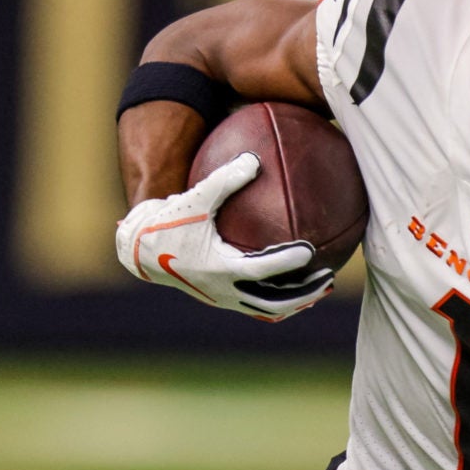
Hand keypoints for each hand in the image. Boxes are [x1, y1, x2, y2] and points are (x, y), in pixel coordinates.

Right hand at [114, 154, 330, 320]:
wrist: (142, 251)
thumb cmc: (169, 222)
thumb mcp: (195, 198)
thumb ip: (225, 180)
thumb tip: (254, 159)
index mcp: (219, 269)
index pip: (262, 270)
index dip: (287, 262)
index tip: (311, 250)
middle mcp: (224, 291)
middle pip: (273, 303)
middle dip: (303, 294)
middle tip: (327, 278)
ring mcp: (224, 300)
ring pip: (268, 310)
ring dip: (296, 303)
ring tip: (320, 290)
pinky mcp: (223, 300)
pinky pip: (258, 306)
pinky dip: (278, 301)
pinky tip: (295, 288)